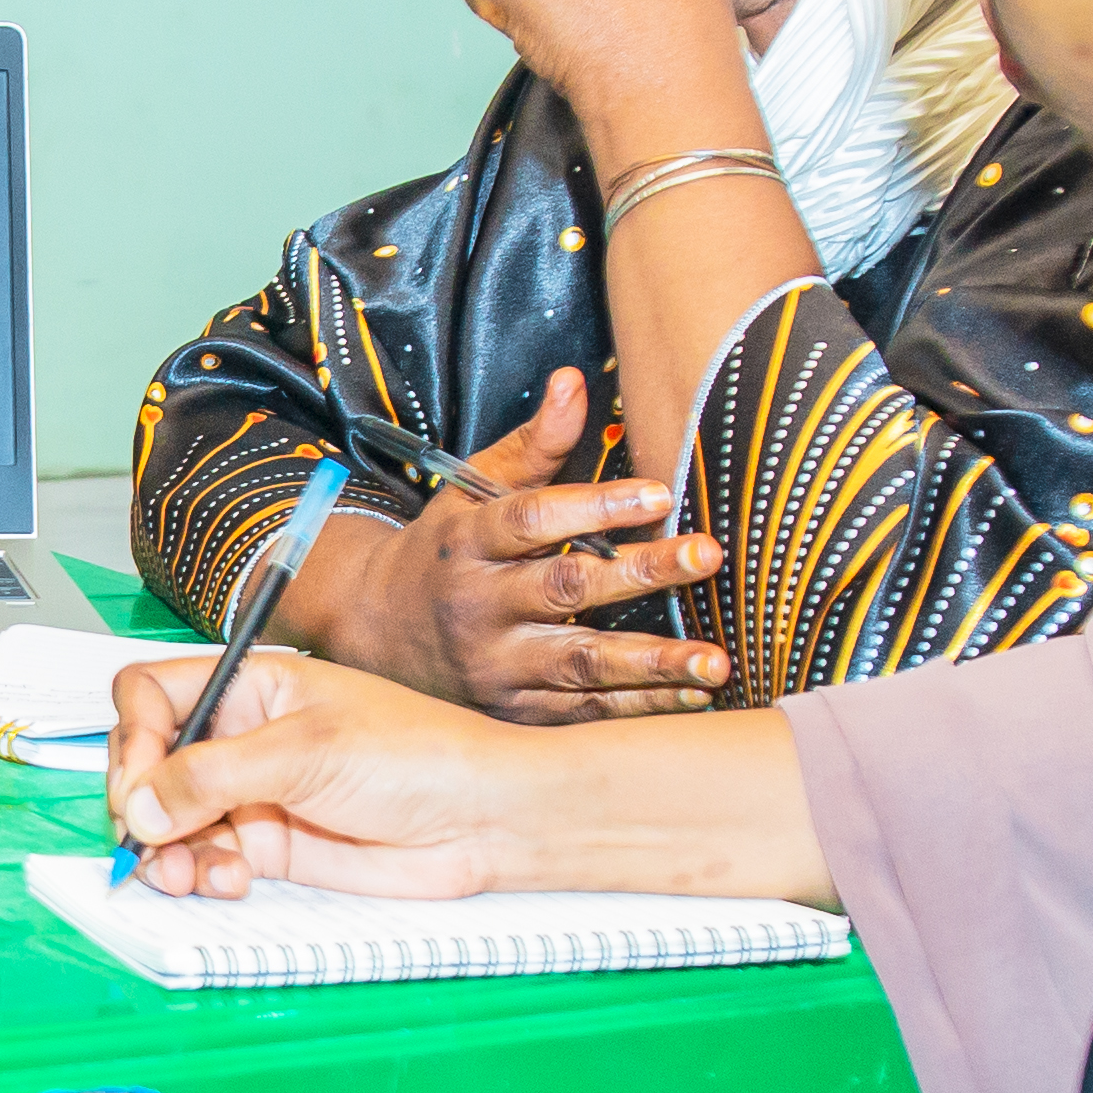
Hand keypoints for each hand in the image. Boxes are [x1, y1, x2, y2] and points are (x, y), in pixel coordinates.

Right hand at [103, 641, 544, 899]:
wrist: (482, 820)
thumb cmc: (418, 756)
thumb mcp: (308, 752)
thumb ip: (215, 776)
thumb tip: (140, 808)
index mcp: (249, 686)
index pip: (151, 695)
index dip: (134, 736)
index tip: (142, 781)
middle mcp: (241, 737)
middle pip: (149, 764)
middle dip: (141, 805)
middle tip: (149, 840)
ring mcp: (251, 794)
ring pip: (169, 821)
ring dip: (166, 851)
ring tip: (186, 875)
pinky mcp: (269, 846)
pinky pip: (205, 859)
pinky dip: (200, 874)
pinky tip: (226, 881)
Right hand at [314, 367, 727, 720]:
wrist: (376, 633)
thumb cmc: (444, 551)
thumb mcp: (470, 492)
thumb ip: (531, 446)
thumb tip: (574, 381)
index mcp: (467, 544)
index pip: (530, 521)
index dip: (594, 506)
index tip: (660, 494)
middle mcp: (478, 607)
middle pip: (565, 590)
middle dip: (641, 573)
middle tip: (706, 555)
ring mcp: (496, 665)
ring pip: (581, 664)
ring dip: (654, 663)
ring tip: (717, 659)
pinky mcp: (514, 710)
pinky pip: (584, 711)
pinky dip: (640, 706)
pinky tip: (694, 693)